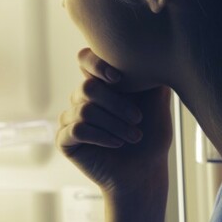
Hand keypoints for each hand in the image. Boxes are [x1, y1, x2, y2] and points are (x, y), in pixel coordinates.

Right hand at [57, 48, 173, 198]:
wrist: (145, 171)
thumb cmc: (152, 136)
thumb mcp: (156, 100)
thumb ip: (150, 74)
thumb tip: (152, 50)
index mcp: (101, 83)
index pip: (85, 59)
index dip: (95, 62)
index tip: (118, 78)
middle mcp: (82, 98)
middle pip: (87, 87)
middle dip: (117, 104)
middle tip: (138, 120)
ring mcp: (71, 118)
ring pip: (84, 110)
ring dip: (114, 124)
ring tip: (133, 136)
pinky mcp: (65, 140)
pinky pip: (77, 129)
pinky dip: (101, 136)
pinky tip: (117, 143)